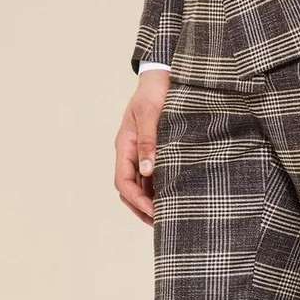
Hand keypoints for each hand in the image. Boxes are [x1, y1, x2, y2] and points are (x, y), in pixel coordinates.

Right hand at [114, 69, 170, 225]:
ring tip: (170, 216)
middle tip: (163, 223)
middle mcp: (130, 154)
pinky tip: (175, 198)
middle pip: (130, 191)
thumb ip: (149, 142)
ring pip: (141, 187)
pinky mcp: (154, 153)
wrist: (164, 76)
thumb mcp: (150, 114)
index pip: (124, 182)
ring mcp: (141, 155)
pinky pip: (153, 179)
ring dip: (152, 203)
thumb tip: (147, 170)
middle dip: (143, 209)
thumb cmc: (155, 91)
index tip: (154, 212)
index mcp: (125, 146)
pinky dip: (160, 191)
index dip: (137, 201)